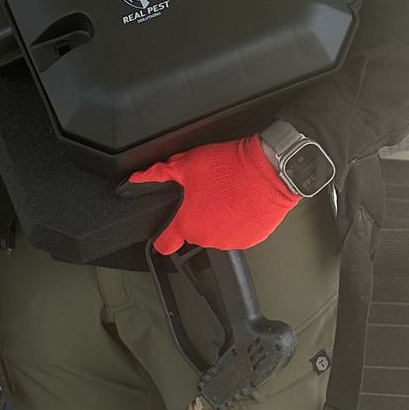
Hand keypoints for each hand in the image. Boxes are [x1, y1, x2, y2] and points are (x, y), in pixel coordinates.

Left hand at [128, 135, 298, 256]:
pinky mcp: (252, 239)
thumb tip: (138, 178)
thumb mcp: (188, 164)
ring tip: (227, 196)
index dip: (164, 236)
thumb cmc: (230, 168)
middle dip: (198, 216)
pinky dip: (239, 221)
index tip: (167, 230)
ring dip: (219, 219)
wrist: (271, 171)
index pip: (165, 245)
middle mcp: (208, 239)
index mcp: (188, 224)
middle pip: (195, 233)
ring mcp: (231, 241)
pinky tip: (242, 203)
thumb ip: (159, 174)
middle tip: (207, 195)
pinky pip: (239, 233)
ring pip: (218, 233)